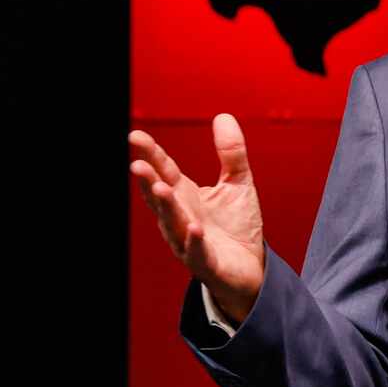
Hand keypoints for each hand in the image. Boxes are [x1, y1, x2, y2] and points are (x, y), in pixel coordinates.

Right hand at [131, 112, 266, 320]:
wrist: (252, 269)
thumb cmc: (237, 228)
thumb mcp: (238, 184)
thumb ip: (231, 153)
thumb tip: (224, 116)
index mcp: (184, 195)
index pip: (163, 171)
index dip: (150, 154)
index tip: (135, 136)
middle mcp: (180, 218)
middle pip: (159, 196)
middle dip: (147, 181)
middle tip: (137, 164)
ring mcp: (189, 242)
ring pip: (173, 224)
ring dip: (166, 207)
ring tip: (161, 189)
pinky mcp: (206, 263)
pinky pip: (197, 252)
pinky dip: (194, 241)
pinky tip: (194, 228)